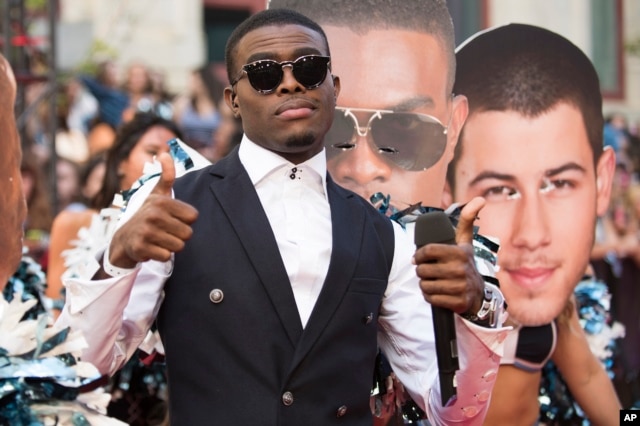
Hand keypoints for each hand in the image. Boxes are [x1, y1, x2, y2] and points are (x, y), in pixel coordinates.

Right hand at [107, 152, 198, 267]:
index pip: (193, 217)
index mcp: (162, 202)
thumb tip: (165, 153)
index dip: (185, 220)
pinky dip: (160, 255)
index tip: (171, 218)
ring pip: (179, 246)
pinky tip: (151, 248)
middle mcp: (153, 215)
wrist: (123, 238)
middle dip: (178, 235)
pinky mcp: (141, 248)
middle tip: (165, 231)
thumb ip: (166, 176)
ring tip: (158, 239)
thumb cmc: (147, 215)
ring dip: (170, 246)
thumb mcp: (157, 195)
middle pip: (188, 233)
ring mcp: (146, 232)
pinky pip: (166, 256)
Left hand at [414, 197, 485, 313]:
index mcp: (460, 253)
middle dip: (421, 271)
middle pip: (424, 270)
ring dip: (424, 284)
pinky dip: (430, 296)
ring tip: (432, 281)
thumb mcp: (465, 241)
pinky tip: (437, 292)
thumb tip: (479, 200)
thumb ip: (467, 220)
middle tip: (426, 271)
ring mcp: (460, 287)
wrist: (477, 293)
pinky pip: (431, 299)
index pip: (428, 251)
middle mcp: (461, 269)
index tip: (417, 258)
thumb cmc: (465, 263)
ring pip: (426, 285)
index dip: (418, 255)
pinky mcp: (458, 302)